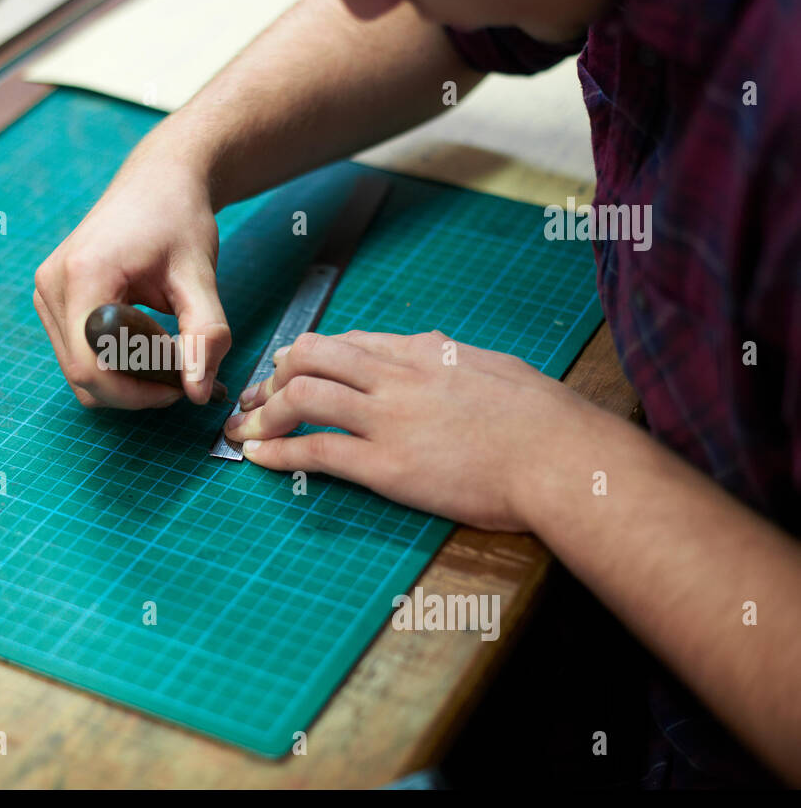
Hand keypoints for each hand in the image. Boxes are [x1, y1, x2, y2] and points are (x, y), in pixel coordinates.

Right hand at [33, 145, 230, 408]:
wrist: (159, 182)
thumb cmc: (179, 220)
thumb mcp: (199, 276)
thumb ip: (204, 335)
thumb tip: (200, 394)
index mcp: (83, 276)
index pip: (92, 367)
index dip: (136, 394)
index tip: (179, 388)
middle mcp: (52, 286)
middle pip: (82, 375)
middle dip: (134, 389)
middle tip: (181, 372)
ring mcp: (47, 293)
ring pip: (78, 371)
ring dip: (124, 378)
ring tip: (166, 350)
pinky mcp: (52, 299)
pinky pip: (77, 353)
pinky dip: (113, 362)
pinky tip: (146, 339)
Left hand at [223, 329, 602, 530]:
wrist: (565, 460)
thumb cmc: (547, 421)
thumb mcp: (495, 369)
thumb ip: (454, 360)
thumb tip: (433, 352)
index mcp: (425, 352)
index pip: (348, 341)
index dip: (308, 355)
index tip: (288, 368)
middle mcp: (397, 376)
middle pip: (312, 355)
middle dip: (275, 374)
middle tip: (256, 395)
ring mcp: (388, 420)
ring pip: (303, 396)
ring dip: (263, 412)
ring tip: (242, 429)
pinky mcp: (387, 466)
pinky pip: (316, 451)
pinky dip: (277, 452)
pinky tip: (256, 459)